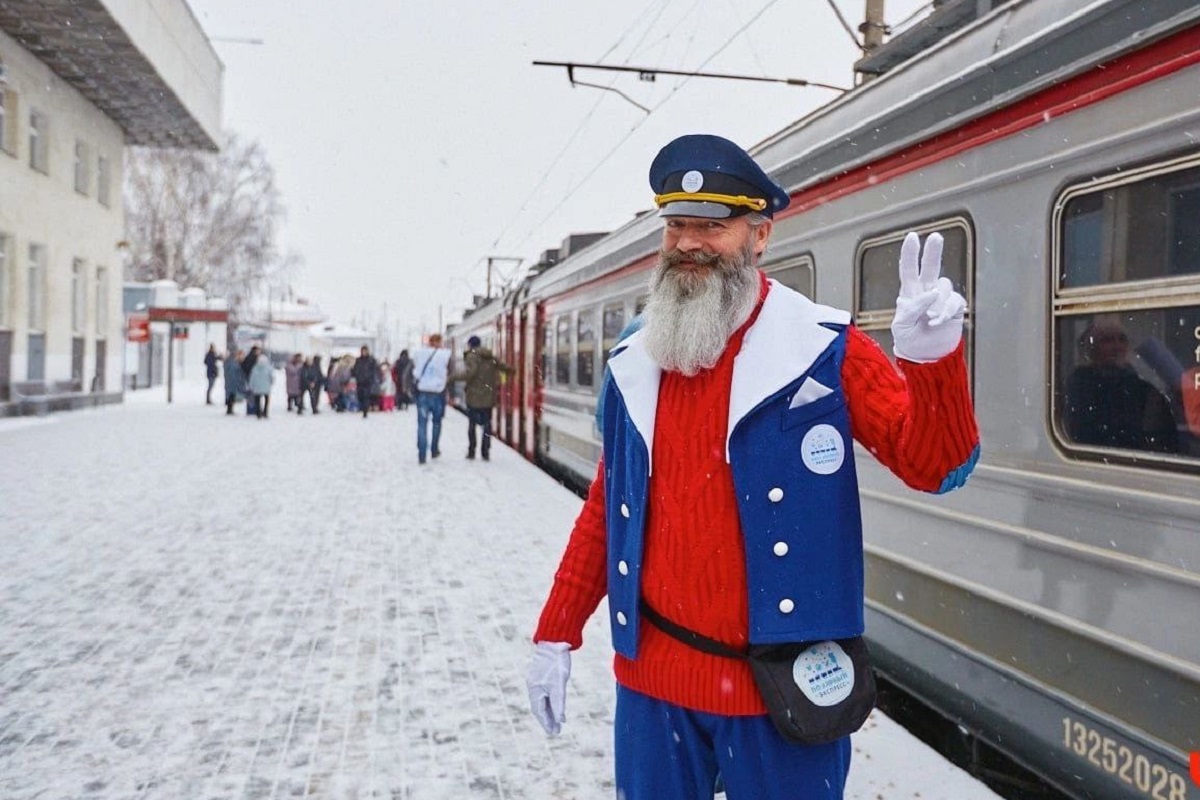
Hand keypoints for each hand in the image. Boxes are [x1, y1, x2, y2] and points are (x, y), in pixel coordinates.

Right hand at [526, 641, 570, 734]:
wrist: (554, 641)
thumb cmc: (557, 662)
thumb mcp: (560, 684)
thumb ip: (559, 702)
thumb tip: (560, 720)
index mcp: (535, 690)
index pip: (540, 712)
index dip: (547, 723)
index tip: (554, 733)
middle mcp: (532, 686)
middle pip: (539, 708)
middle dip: (547, 720)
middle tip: (555, 731)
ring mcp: (535, 680)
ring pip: (541, 700)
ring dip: (548, 711)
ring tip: (556, 721)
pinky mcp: (539, 675)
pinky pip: (542, 693)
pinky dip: (548, 701)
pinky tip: (554, 703)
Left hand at [891, 232, 966, 362]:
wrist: (926, 356)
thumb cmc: (909, 339)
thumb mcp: (901, 326)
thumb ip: (913, 308)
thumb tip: (931, 293)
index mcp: (909, 293)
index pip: (908, 270)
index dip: (910, 254)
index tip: (912, 237)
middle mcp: (926, 291)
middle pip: (930, 267)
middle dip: (933, 251)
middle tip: (935, 237)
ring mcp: (941, 298)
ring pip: (944, 286)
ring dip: (937, 302)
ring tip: (930, 319)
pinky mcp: (954, 307)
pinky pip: (954, 302)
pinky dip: (947, 312)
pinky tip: (938, 322)